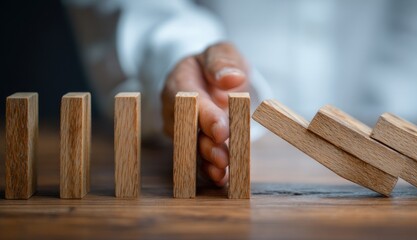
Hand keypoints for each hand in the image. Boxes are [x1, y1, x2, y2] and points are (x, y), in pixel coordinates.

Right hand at [161, 42, 249, 185]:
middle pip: (188, 130)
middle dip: (206, 145)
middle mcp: (176, 109)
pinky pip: (199, 158)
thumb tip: (232, 79)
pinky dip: (210, 170)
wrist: (209, 75)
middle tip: (223, 158)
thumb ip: (222, 62)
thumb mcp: (220, 51)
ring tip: (222, 173)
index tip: (222, 130)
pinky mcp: (192, 143)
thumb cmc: (215, 63)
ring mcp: (183, 129)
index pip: (190, 101)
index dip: (206, 117)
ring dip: (207, 162)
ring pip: (192, 148)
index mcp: (179, 82)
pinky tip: (223, 179)